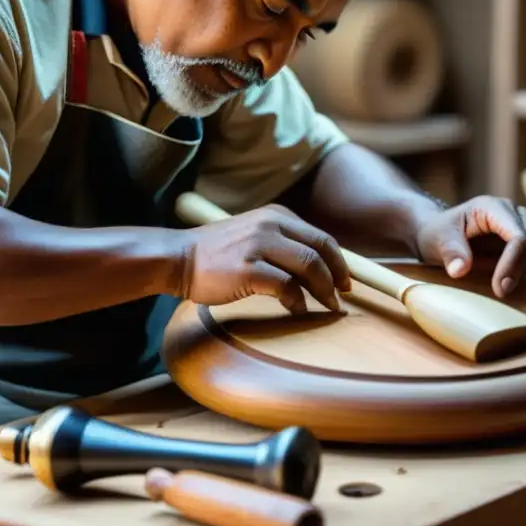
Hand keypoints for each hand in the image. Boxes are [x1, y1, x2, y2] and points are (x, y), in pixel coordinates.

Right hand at [177, 204, 351, 313]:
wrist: (179, 258)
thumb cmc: (218, 254)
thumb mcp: (254, 235)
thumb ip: (283, 244)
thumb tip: (317, 269)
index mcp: (276, 216)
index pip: (321, 237)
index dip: (339, 261)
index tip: (345, 281)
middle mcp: (270, 225)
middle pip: (321, 249)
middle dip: (338, 275)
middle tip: (342, 296)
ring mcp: (259, 245)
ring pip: (309, 266)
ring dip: (324, 289)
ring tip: (328, 306)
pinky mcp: (248, 269)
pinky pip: (287, 286)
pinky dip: (298, 301)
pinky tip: (297, 310)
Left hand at [413, 196, 525, 297]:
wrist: (440, 233)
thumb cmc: (438, 234)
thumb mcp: (436, 241)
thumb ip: (449, 252)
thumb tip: (459, 270)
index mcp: (492, 207)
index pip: (518, 236)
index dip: (513, 265)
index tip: (499, 289)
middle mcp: (513, 211)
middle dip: (520, 270)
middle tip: (499, 291)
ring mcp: (523, 222)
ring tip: (502, 280)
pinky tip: (514, 274)